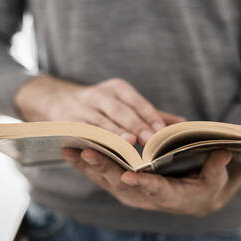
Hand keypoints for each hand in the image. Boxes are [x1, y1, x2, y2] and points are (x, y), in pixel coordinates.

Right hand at [15, 75, 184, 144]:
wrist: (56, 100)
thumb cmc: (102, 106)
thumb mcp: (125, 104)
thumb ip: (152, 115)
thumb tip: (183, 125)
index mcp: (117, 89)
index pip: (137, 102)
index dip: (149, 116)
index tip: (162, 132)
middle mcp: (100, 95)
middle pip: (121, 111)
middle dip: (135, 125)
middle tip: (150, 140)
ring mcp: (82, 108)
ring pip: (101, 121)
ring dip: (115, 133)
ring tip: (128, 144)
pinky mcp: (68, 122)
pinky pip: (83, 132)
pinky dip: (93, 141)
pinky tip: (103, 151)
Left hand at [62, 148, 240, 216]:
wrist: (191, 199)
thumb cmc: (205, 186)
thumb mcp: (216, 180)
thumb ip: (216, 168)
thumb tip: (224, 153)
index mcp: (169, 196)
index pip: (155, 190)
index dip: (143, 184)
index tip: (129, 176)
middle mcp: (144, 197)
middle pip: (122, 184)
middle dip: (104, 168)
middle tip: (88, 153)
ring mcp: (129, 192)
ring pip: (106, 180)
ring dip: (87, 166)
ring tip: (69, 150)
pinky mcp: (119, 185)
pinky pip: (100, 175)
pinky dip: (85, 164)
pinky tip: (69, 151)